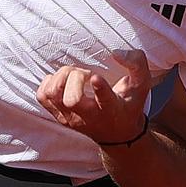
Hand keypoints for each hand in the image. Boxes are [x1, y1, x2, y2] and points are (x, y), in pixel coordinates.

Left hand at [35, 49, 150, 146]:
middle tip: (86, 73)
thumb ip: (137, 64)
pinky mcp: (58, 116)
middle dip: (76, 78)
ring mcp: (70, 119)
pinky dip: (49, 83)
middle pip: (72, 99)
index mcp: (112, 109)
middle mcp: (89, 117)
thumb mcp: (142, 85)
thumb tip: (116, 53)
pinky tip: (63, 82)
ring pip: (53, 94)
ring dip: (61, 77)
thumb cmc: (129, 104)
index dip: (99, 89)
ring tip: (74, 76)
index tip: (96, 77)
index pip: (105, 101)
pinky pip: (43, 96)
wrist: (117, 134)